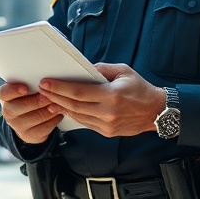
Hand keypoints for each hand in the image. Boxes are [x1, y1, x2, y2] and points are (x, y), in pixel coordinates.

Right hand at [0, 82, 62, 143]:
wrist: (26, 119)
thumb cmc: (27, 98)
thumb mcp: (24, 89)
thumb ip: (30, 84)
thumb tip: (45, 82)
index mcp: (5, 97)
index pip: (5, 93)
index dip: (14, 91)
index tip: (25, 88)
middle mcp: (8, 112)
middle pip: (22, 106)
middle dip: (38, 101)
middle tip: (49, 97)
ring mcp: (17, 126)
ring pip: (37, 117)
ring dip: (49, 110)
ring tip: (58, 104)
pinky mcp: (28, 136)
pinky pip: (44, 128)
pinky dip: (53, 120)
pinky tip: (58, 114)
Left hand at [36, 63, 165, 137]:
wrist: (157, 111)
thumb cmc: (140, 89)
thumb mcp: (123, 71)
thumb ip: (101, 69)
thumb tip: (83, 68)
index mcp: (111, 95)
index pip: (78, 92)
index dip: (60, 88)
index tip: (46, 83)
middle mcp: (107, 112)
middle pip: (74, 105)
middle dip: (55, 97)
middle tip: (42, 90)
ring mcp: (106, 124)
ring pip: (77, 116)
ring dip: (60, 107)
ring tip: (48, 98)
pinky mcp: (106, 132)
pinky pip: (84, 123)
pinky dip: (72, 115)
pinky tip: (63, 107)